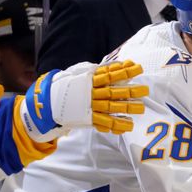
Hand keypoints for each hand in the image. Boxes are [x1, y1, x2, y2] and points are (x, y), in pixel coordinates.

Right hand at [20, 60, 148, 141]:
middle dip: (130, 90)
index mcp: (89, 80)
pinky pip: (105, 122)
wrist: (46, 103)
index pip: (109, 74)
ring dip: (127, 107)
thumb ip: (93, 71)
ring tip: (141, 107)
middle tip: (145, 90)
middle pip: (113, 91)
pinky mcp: (88, 118)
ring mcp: (89, 106)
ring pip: (111, 106)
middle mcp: (90, 93)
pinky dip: (117, 124)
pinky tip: (129, 125)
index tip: (137, 68)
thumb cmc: (64, 86)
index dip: (124, 71)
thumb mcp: (76, 73)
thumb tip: (111, 66)